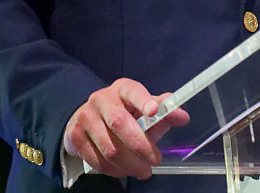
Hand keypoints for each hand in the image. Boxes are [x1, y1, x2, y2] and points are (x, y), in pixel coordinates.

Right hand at [62, 78, 190, 179]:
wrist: (86, 118)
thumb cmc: (122, 113)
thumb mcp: (143, 108)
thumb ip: (164, 112)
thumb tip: (183, 116)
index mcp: (122, 89)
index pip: (132, 91)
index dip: (143, 100)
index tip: (154, 110)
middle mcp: (101, 99)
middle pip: (119, 123)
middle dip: (141, 146)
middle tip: (155, 160)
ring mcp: (86, 117)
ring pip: (109, 147)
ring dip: (130, 164)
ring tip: (143, 170)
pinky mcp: (76, 136)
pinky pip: (97, 159)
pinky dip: (114, 170)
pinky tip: (124, 170)